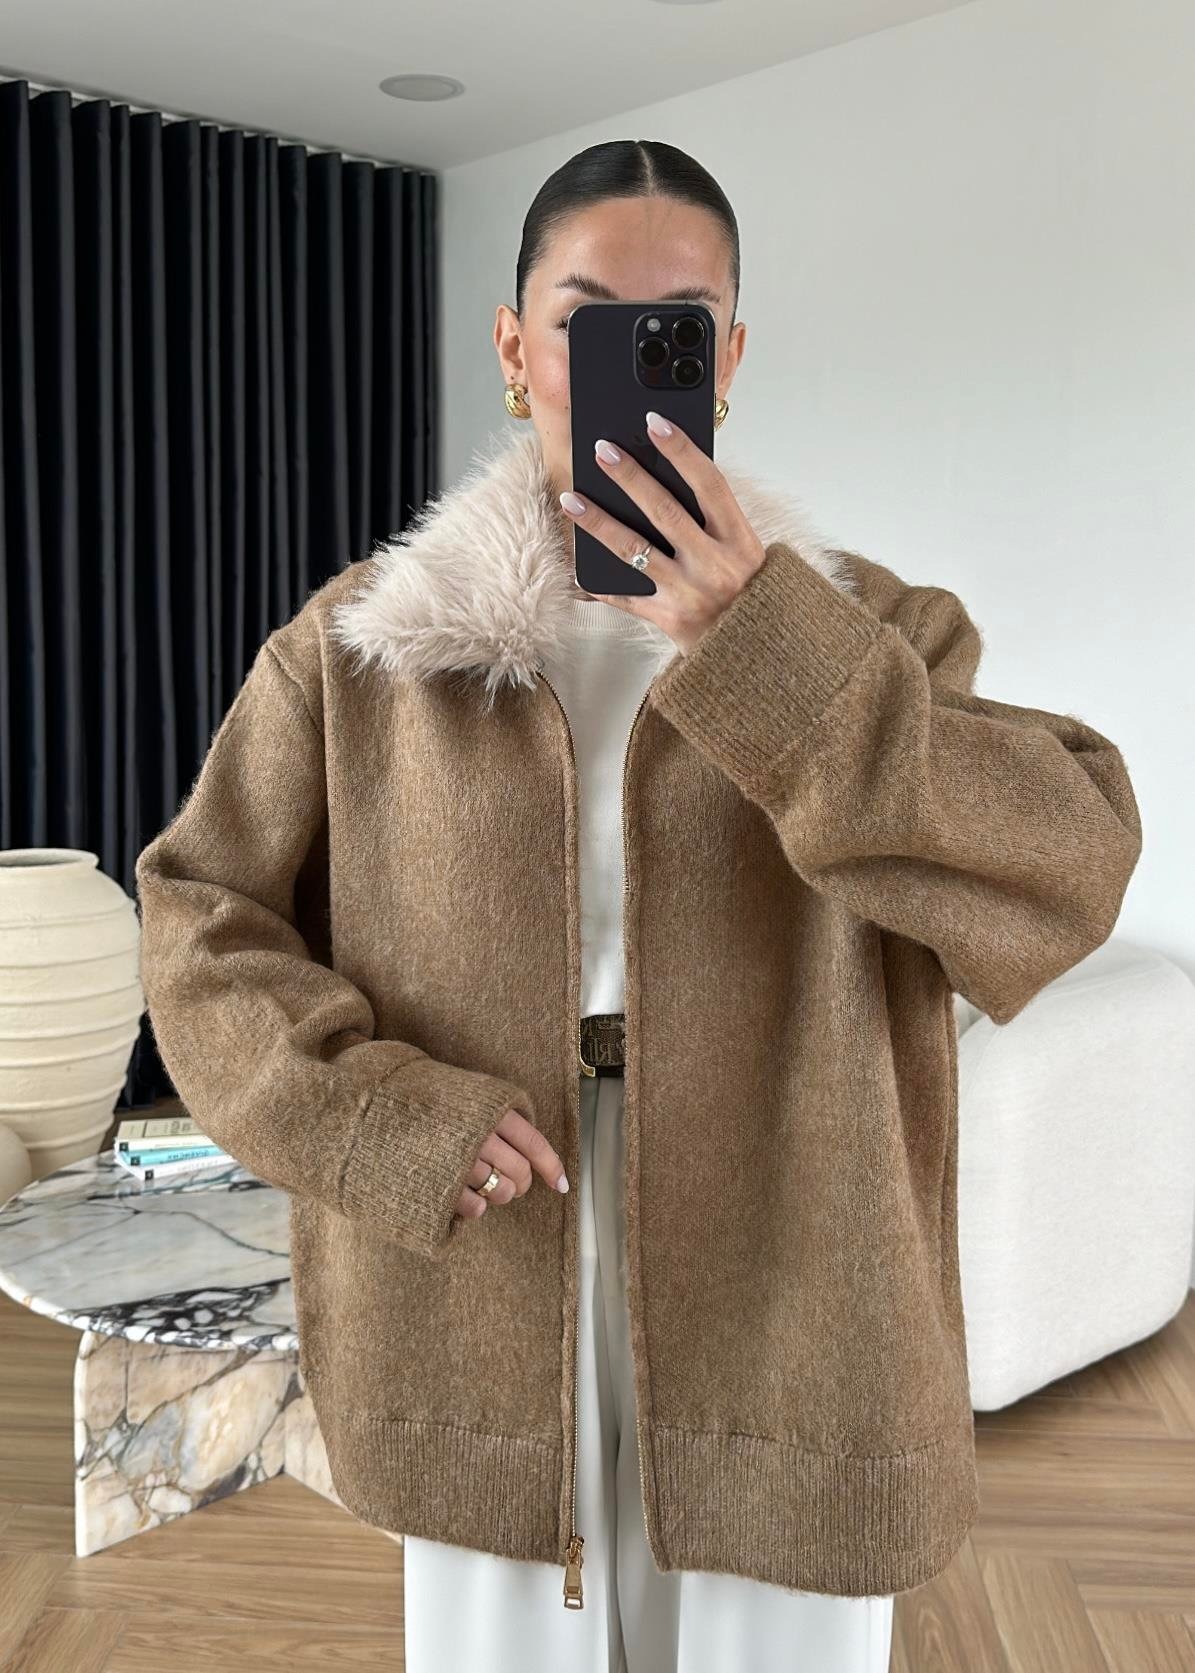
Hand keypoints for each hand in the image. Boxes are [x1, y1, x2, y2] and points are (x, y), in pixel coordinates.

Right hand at [454, 1105, 569, 1220]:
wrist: (394, 1107)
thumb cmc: (448, 1105)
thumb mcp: (480, 1098)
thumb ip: (507, 1117)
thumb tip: (538, 1151)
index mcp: (494, 1111)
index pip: (534, 1144)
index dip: (551, 1166)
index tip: (561, 1185)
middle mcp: (480, 1134)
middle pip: (520, 1171)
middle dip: (522, 1183)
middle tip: (513, 1180)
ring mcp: (460, 1158)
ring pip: (502, 1190)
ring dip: (501, 1194)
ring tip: (489, 1185)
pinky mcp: (444, 1180)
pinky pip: (475, 1206)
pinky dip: (478, 1206)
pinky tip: (473, 1195)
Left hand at [560, 411, 766, 655]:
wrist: (757, 650)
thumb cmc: (748, 590)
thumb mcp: (744, 549)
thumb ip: (713, 517)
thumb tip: (665, 473)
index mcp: (739, 540)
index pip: (710, 484)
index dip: (682, 451)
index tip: (655, 422)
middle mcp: (714, 565)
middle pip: (665, 512)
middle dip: (630, 478)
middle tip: (601, 450)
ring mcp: (689, 593)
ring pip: (635, 550)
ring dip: (598, 522)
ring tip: (570, 499)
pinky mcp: (668, 618)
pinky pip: (626, 597)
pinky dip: (598, 581)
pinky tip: (575, 564)